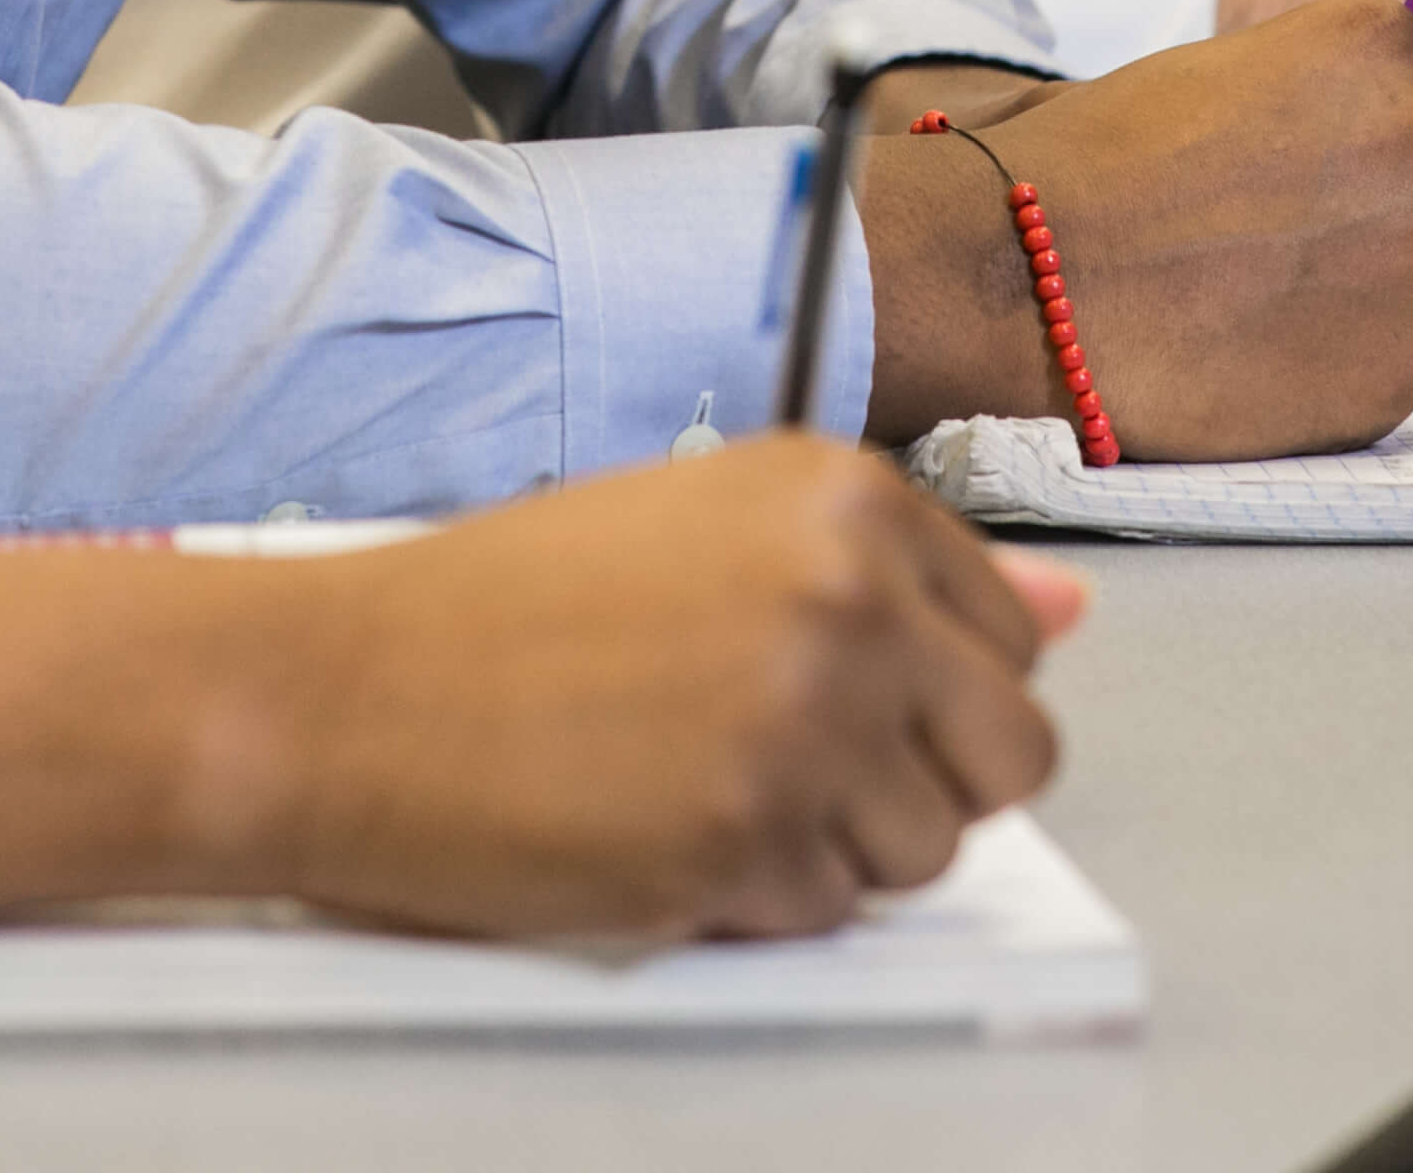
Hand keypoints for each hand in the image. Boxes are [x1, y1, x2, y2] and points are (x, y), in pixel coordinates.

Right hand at [263, 436, 1074, 942]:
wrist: (342, 690)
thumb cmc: (499, 612)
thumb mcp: (708, 532)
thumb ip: (892, 575)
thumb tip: (1070, 615)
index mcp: (840, 496)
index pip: (1005, 630)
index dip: (923, 686)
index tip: (831, 689)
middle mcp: (844, 594)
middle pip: (1010, 751)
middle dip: (918, 779)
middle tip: (786, 763)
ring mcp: (803, 720)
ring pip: (930, 850)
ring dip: (833, 848)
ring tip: (698, 785)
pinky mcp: (746, 838)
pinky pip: (827, 915)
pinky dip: (754, 901)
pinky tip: (655, 831)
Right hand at [865, 0, 1412, 461]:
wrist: (1024, 273)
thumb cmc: (1091, 162)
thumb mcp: (1221, 73)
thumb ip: (1320, 99)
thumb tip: (1362, 139)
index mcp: (1380, 45)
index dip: (1386, 134)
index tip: (1332, 168)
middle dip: (1392, 203)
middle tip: (1289, 237)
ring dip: (1369, 284)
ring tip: (1250, 296)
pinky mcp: (1406, 367)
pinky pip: (1399, 359)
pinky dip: (1342, 362)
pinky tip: (1253, 350)